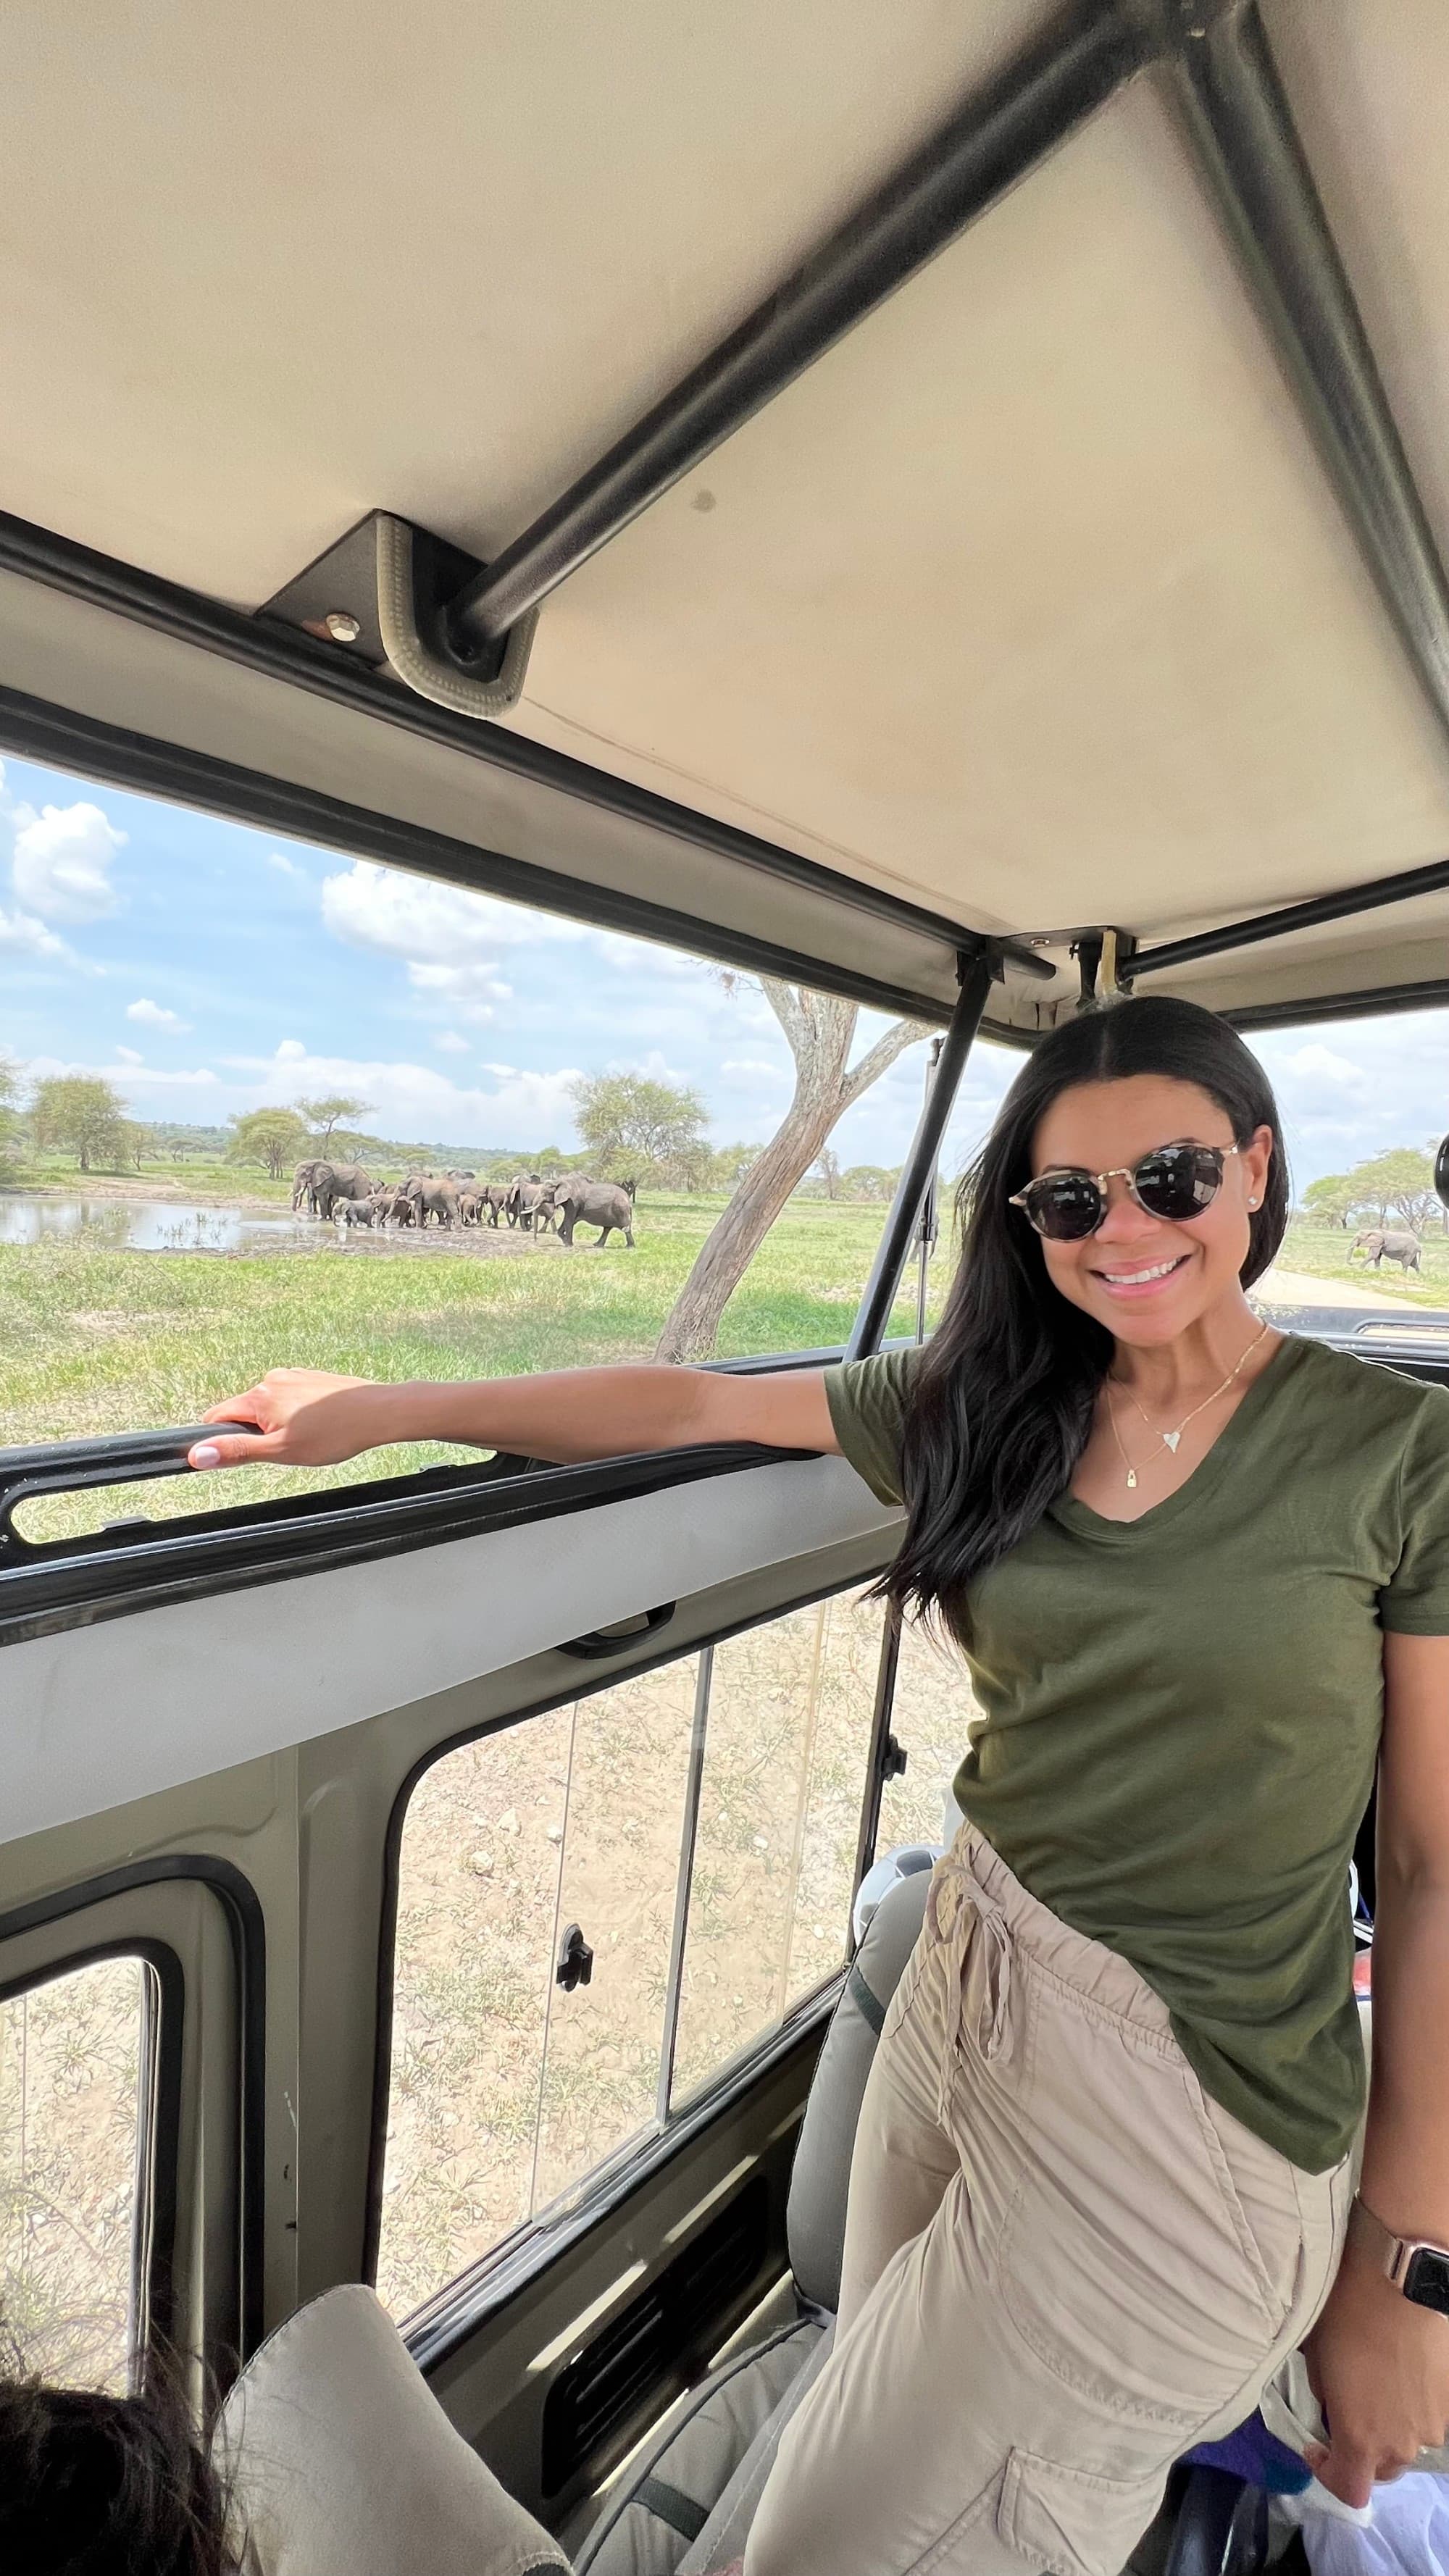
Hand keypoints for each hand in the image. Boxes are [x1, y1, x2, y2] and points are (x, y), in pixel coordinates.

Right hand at [188, 1368, 392, 1469]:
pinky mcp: (310, 1379)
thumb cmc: (334, 1433)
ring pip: (269, 1408)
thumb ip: (236, 1451)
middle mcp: (272, 1380)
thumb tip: (198, 1454)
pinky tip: (319, 1426)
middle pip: (244, 1412)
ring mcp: (293, 1376)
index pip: (217, 1416)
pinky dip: (296, 1415)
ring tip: (308, 1437)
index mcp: (258, 1396)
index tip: (237, 1454)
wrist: (378, 1413)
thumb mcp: (280, 1450)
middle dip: (256, 1434)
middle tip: (286, 1448)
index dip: (219, 1439)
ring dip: (278, 1425)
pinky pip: (290, 1400)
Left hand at [1303, 2244, 1448, 2505]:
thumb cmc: (1348, 2316)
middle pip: (1381, 2469)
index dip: (1329, 2474)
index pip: (1350, 2490)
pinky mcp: (1448, 2400)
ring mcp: (1432, 2424)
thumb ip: (1326, 2399)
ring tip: (1374, 2385)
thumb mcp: (1316, 2359)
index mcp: (1362, 2441)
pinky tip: (1397, 2371)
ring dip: (1388, 2427)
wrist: (1400, 2280)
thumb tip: (1334, 2407)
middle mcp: (1401, 2444)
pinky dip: (1409, 2405)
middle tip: (1345, 2412)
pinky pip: (1425, 2416)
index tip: (1316, 2445)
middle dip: (1360, 2451)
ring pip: (1406, 2442)